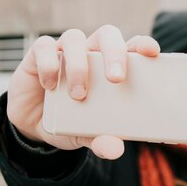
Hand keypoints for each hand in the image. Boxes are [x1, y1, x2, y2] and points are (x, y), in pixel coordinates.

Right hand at [6, 25, 159, 158]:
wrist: (34, 125)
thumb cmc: (72, 120)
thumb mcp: (88, 134)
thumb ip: (102, 141)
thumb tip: (115, 150)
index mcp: (112, 64)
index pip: (132, 46)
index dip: (142, 44)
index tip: (152, 52)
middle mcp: (91, 51)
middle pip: (107, 35)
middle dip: (114, 53)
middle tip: (116, 79)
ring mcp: (65, 50)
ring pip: (74, 38)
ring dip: (78, 66)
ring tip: (79, 95)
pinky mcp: (39, 54)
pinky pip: (44, 47)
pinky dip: (48, 64)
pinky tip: (50, 85)